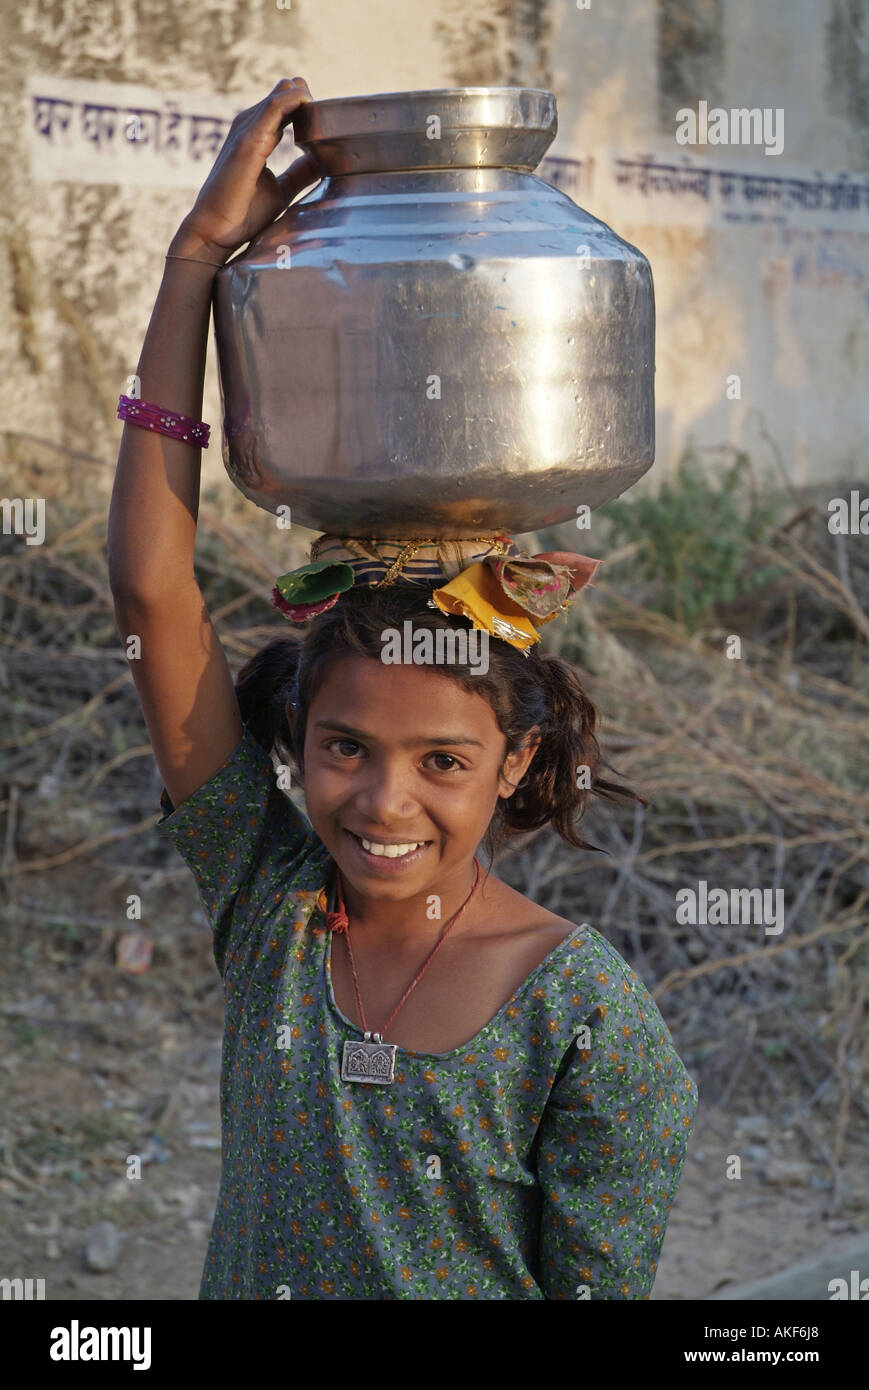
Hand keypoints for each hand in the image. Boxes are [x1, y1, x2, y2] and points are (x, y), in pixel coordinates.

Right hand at [180, 78, 319, 257]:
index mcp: (257, 135)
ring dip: (305, 98)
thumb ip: (299, 174)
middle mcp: (250, 126)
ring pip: (281, 96)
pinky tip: (310, 104)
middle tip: (334, 118)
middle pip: (284, 95)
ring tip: (327, 113)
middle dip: (310, 99)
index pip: (284, 106)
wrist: (216, 230)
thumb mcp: (281, 190)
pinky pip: (274, 107)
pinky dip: (294, 101)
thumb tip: (321, 162)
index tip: (331, 121)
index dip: (308, 106)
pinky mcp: (248, 140)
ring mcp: (247, 130)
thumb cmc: (243, 213)